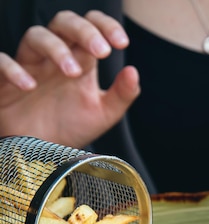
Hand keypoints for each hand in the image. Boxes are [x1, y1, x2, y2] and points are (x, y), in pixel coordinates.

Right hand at [0, 10, 139, 147]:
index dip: (105, 26)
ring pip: (35, 35)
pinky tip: (30, 86)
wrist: (44, 153)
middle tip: (102, 51)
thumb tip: (133, 71)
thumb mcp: (105, 114)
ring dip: (56, 48)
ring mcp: (29, 66)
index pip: (91, 26)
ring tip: (74, 72)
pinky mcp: (5, 82)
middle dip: (84, 30)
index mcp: (81, 60)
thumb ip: (123, 94)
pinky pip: (1, 61)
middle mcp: (55, 57)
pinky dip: (13, 70)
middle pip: (64, 22)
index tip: (121, 43)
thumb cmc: (73, 127)